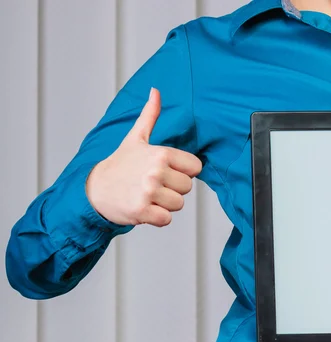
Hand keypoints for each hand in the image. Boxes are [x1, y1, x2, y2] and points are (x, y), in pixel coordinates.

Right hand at [86, 88, 202, 226]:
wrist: (94, 189)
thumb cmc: (119, 165)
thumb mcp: (135, 138)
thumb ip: (150, 116)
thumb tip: (155, 90)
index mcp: (160, 153)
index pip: (195, 167)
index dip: (182, 172)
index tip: (165, 171)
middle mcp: (156, 171)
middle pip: (187, 188)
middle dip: (172, 189)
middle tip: (152, 185)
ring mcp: (148, 192)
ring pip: (178, 204)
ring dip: (164, 204)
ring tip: (147, 196)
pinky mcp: (142, 211)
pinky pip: (166, 219)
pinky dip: (157, 218)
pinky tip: (144, 208)